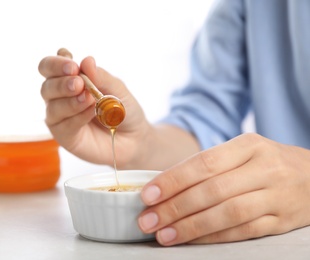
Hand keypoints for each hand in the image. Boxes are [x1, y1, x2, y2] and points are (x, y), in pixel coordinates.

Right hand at [38, 52, 147, 166]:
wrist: (133, 137)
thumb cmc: (122, 109)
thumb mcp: (117, 89)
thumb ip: (101, 77)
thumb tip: (87, 61)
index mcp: (69, 78)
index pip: (50, 66)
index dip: (56, 63)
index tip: (72, 66)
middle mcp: (60, 96)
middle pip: (46, 85)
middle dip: (61, 82)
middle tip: (79, 83)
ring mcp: (60, 116)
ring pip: (52, 106)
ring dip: (70, 101)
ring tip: (89, 99)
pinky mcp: (64, 136)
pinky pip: (64, 125)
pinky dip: (77, 117)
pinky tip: (91, 112)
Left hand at [138, 133, 309, 245]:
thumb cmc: (266, 163)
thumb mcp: (242, 152)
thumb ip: (209, 166)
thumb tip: (164, 185)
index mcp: (249, 145)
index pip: (204, 162)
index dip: (173, 180)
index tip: (148, 195)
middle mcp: (264, 168)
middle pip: (213, 190)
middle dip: (175, 207)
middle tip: (148, 220)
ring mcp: (276, 196)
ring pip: (227, 213)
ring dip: (191, 227)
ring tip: (163, 235)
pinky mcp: (282, 221)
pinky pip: (243, 231)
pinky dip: (213, 238)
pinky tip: (191, 240)